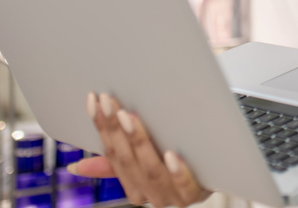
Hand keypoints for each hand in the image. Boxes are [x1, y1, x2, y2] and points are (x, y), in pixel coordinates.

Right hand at [70, 92, 210, 207]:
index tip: (95, 100)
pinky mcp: (197, 194)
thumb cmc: (177, 157)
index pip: (112, 156)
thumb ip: (115, 163)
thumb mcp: (144, 160)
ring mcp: (174, 196)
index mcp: (134, 187)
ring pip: (153, 171)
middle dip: (117, 131)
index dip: (102, 129)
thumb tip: (77, 169)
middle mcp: (151, 195)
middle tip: (111, 104)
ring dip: (140, 143)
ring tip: (131, 118)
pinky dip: (177, 171)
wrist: (221, 167)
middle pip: (129, 162)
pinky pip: (185, 186)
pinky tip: (171, 154)